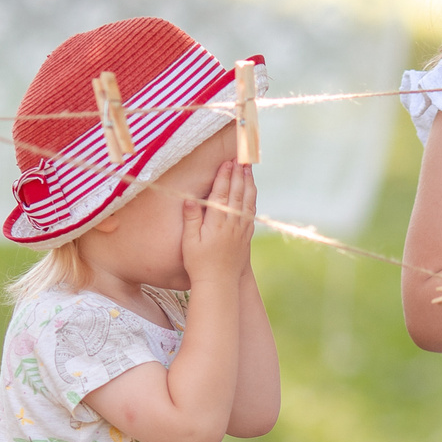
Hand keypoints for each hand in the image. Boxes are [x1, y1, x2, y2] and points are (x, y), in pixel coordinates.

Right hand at [182, 159, 255, 287]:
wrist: (219, 284)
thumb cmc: (199, 264)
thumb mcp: (190, 242)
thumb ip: (191, 219)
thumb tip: (190, 198)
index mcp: (217, 223)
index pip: (222, 193)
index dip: (225, 176)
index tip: (228, 161)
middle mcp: (232, 224)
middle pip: (238, 193)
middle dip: (239, 174)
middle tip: (242, 157)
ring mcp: (241, 230)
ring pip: (247, 201)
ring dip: (248, 183)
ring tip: (249, 168)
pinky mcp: (246, 236)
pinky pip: (251, 212)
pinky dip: (252, 198)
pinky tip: (252, 192)